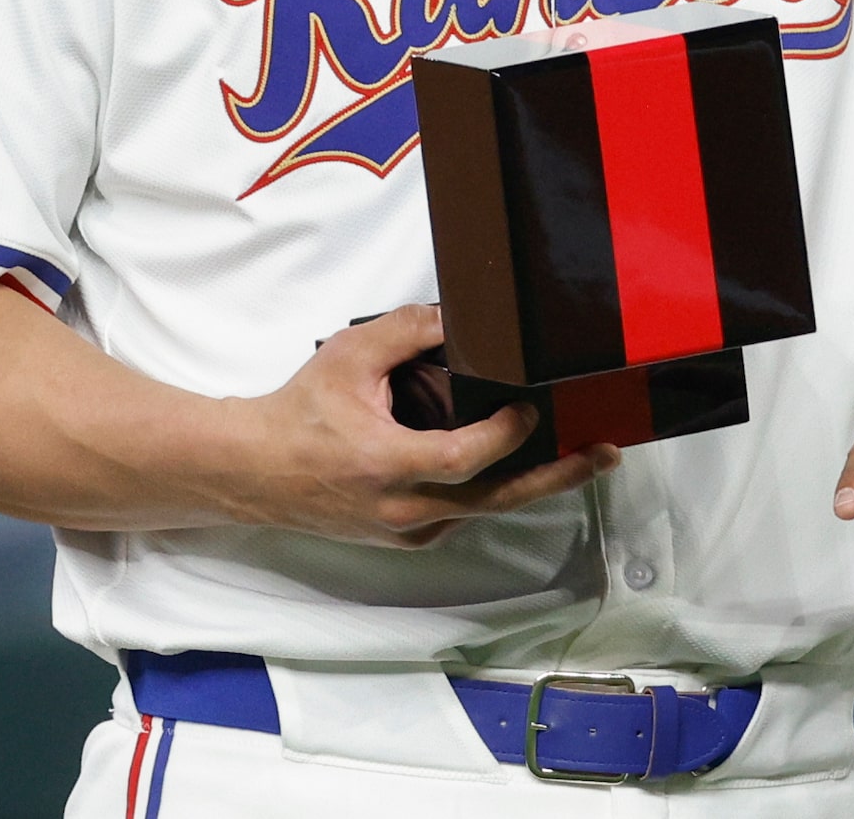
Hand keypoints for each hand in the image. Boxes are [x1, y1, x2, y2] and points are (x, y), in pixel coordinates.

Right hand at [223, 306, 614, 547]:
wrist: (250, 471)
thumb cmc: (299, 412)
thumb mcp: (350, 355)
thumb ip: (408, 329)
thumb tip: (463, 315)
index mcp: (384, 465)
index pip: (462, 458)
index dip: (504, 436)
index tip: (532, 409)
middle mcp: (400, 508)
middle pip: (493, 499)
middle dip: (554, 477)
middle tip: (602, 454)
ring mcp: (404, 530)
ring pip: (483, 510)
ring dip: (531, 485)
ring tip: (581, 456)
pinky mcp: (404, 537)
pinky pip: (463, 515)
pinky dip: (495, 491)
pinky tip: (524, 467)